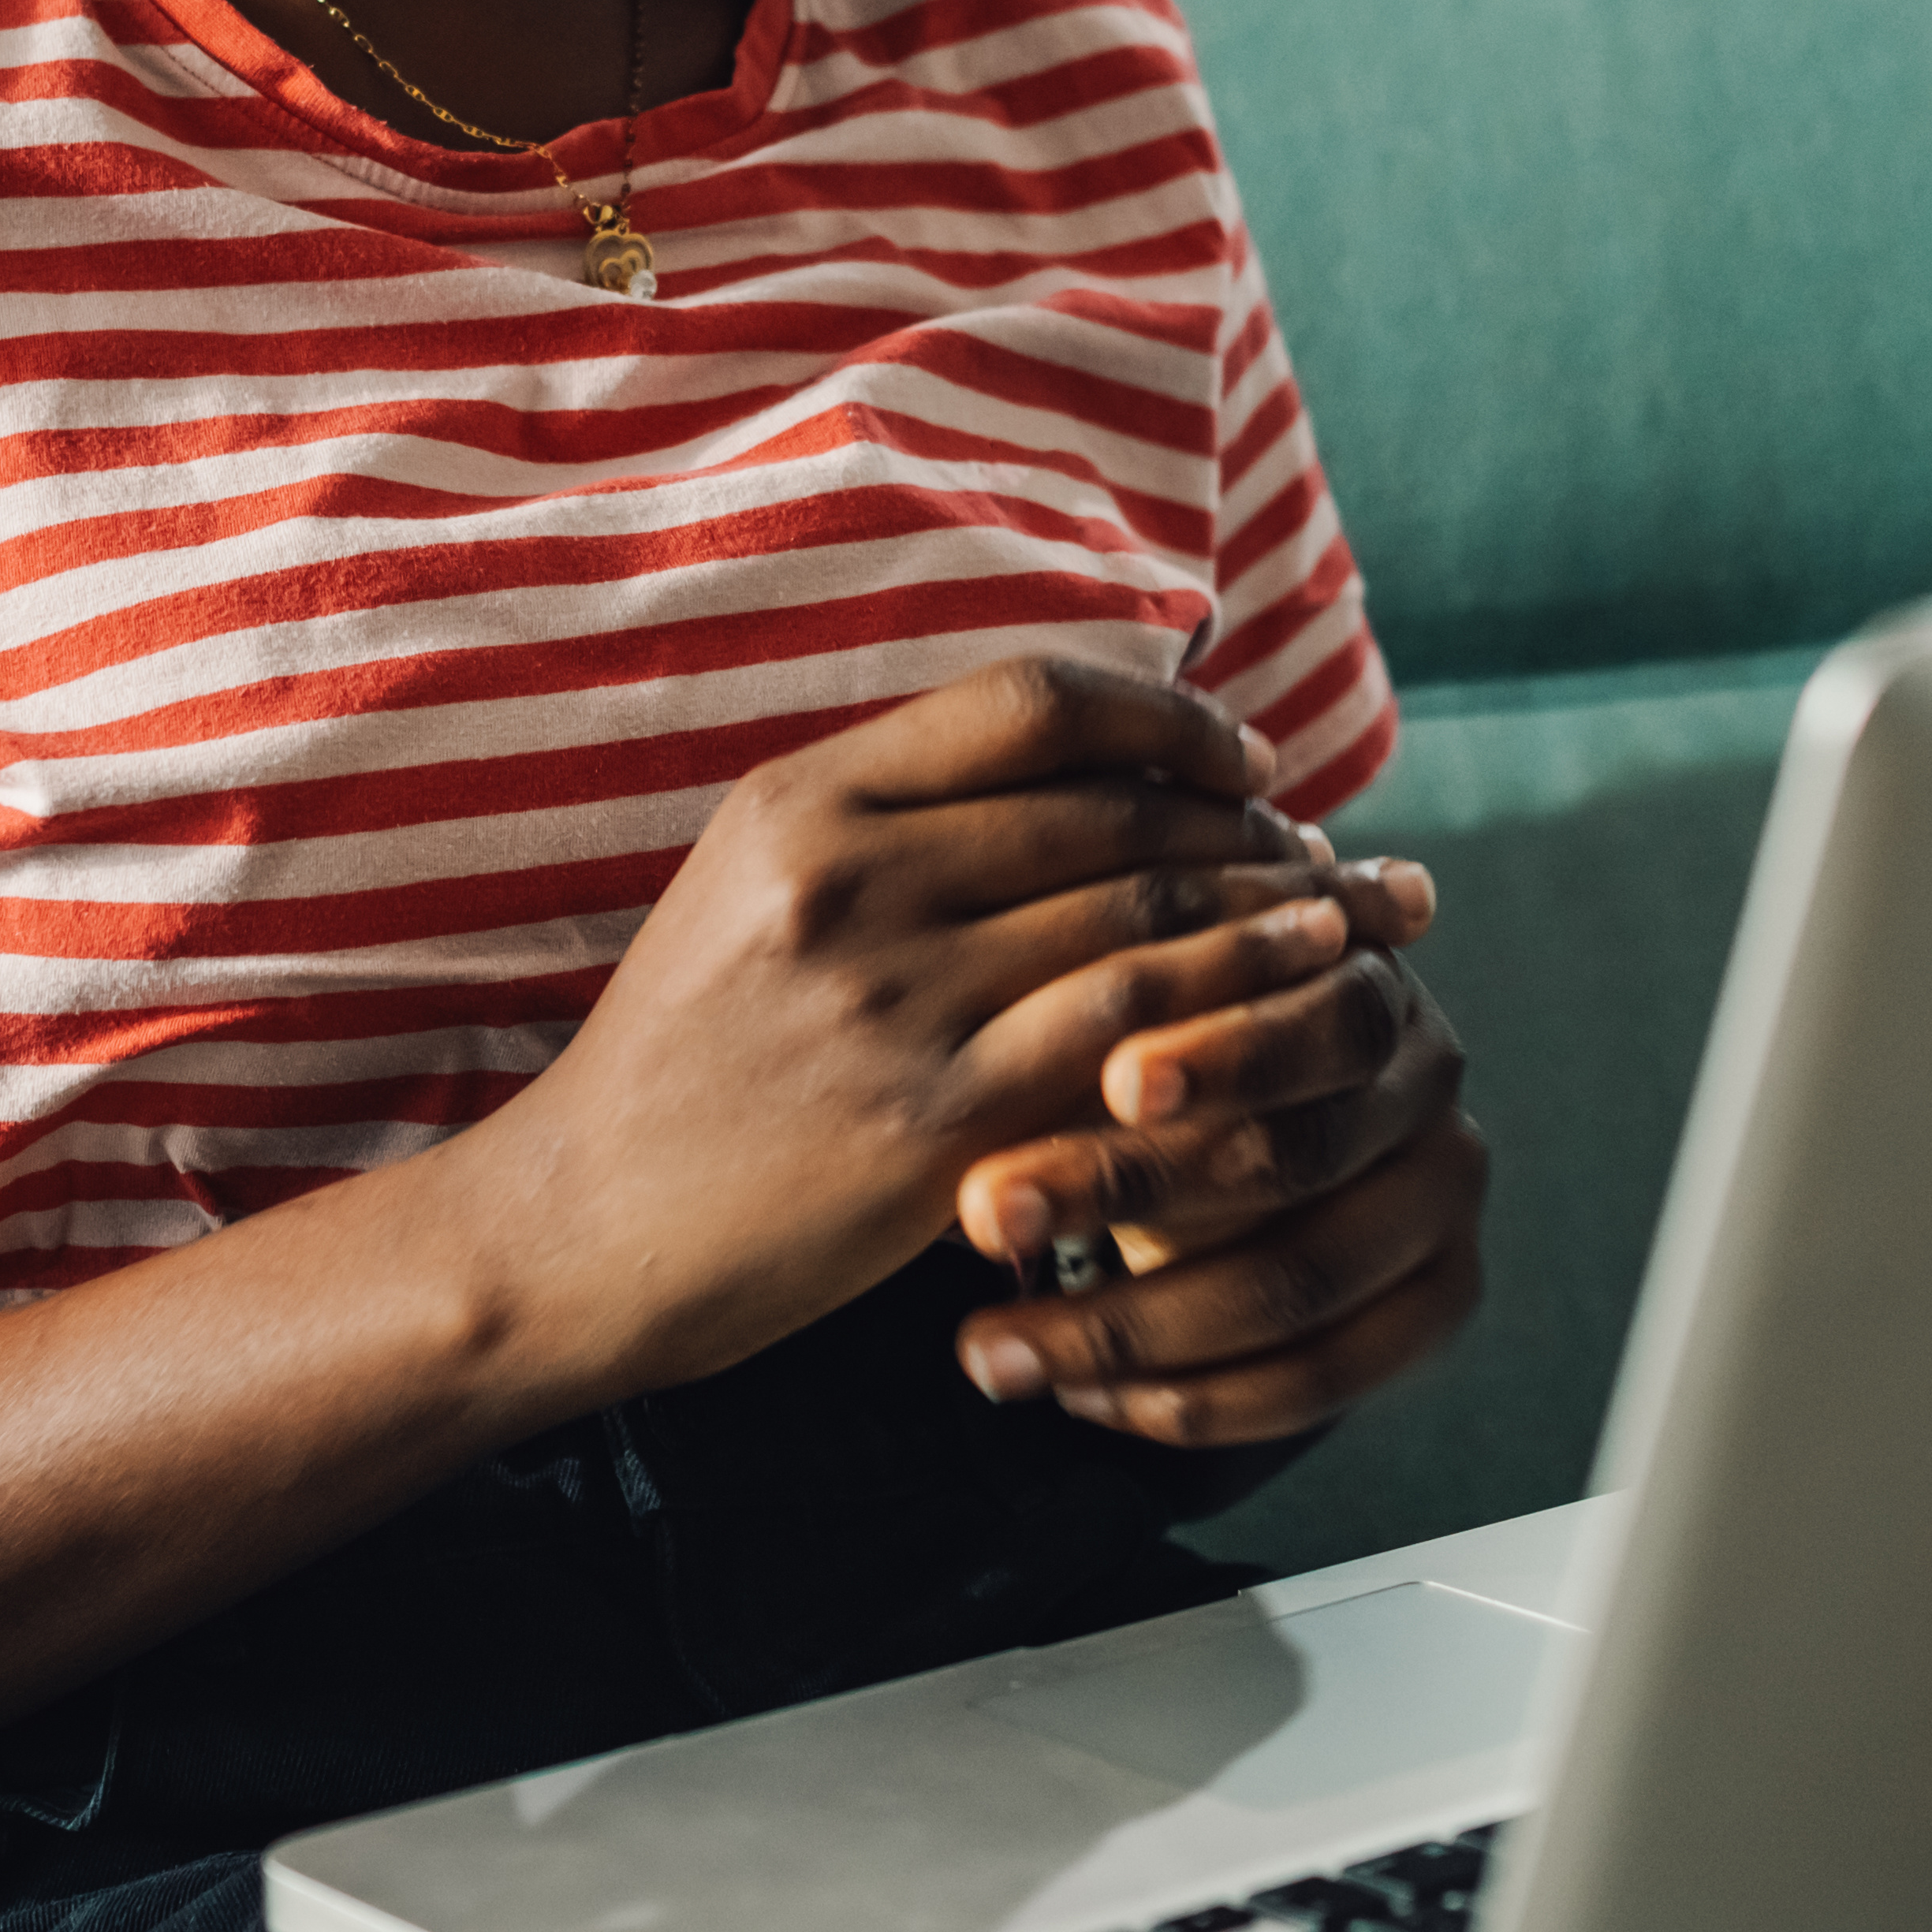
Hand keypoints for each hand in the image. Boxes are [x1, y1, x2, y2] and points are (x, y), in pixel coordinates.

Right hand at [471, 656, 1344, 1393]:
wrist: (581, 1228)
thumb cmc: (685, 1062)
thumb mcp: (751, 887)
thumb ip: (892, 818)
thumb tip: (1082, 772)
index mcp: (801, 799)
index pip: (1031, 703)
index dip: (1164, 718)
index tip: (1240, 753)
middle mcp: (848, 878)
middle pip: (1108, 810)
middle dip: (1247, 824)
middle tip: (1327, 848)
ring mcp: (893, 1001)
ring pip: (1139, 916)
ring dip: (1269, 911)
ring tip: (1350, 916)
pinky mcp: (937, 1122)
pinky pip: (1128, 1042)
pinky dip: (1233, 1011)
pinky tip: (1298, 1007)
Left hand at [944, 856, 1486, 1446]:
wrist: (1238, 1143)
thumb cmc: (1166, 1053)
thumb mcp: (1143, 1013)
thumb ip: (1114, 1004)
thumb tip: (1024, 1008)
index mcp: (1373, 985)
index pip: (1327, 1020)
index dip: (1230, 1057)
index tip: (1111, 1083)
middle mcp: (1427, 1094)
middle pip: (1300, 1155)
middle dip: (1129, 1188)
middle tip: (988, 1212)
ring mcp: (1443, 1208)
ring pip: (1297, 1286)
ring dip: (1126, 1329)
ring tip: (989, 1347)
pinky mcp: (1435, 1309)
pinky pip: (1319, 1381)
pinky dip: (1189, 1401)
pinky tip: (1077, 1393)